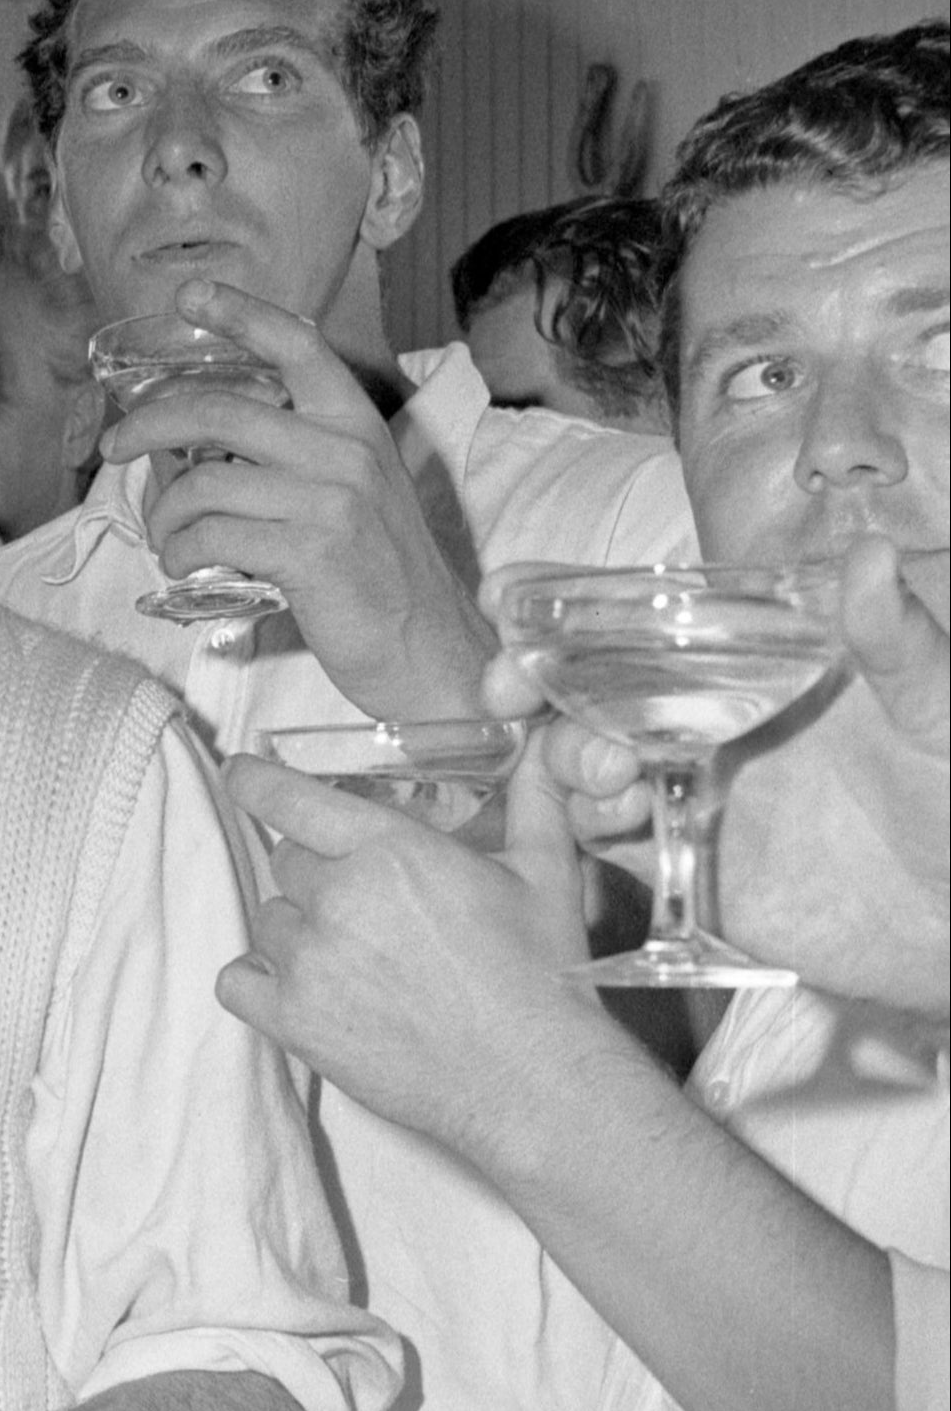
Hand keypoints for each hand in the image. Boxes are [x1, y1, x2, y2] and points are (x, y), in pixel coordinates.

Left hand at [113, 281, 493, 716]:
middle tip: (118, 447)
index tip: (190, 296)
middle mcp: (346, 450)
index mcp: (357, 423)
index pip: (298, 346)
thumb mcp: (354, 491)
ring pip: (203, 484)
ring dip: (165, 516)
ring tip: (168, 539)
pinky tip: (187, 566)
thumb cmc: (376, 572)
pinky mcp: (309, 553)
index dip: (241, 313)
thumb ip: (298, 455)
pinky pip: (210, 537)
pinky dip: (181, 553)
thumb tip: (200, 444)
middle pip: (219, 412)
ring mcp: (330, 500)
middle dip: (150, 426)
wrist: (427, 648)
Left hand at [215, 750, 622, 1168]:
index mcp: (388, 849)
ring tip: (359, 957)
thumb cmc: (544, 974)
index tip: (242, 775)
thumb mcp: (546, 872)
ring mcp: (310, 962)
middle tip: (369, 904)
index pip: (287, 797)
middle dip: (320, 873)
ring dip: (300, 929)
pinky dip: (260, 980)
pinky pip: (238, 981)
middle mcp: (337, 898)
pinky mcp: (296, 1021)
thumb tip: (541, 747)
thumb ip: (533, 799)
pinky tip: (304, 988)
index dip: (255, 781)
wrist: (534, 1079)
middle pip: (286, 861)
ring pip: (270, 919)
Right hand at [482, 543, 950, 1006]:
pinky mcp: (681, 857)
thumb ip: (900, 642)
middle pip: (582, 682)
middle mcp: (702, 714)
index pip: (642, 612)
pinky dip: (586, 818)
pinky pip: (602, 833)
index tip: (504, 591)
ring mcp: (686, 786)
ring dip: (562, 751)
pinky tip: (619, 813)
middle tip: (507, 689)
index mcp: (748, 660)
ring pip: (578, 755)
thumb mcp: (940, 711)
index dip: (562, 597)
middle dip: (526, 676)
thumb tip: (872, 553)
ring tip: (604, 768)